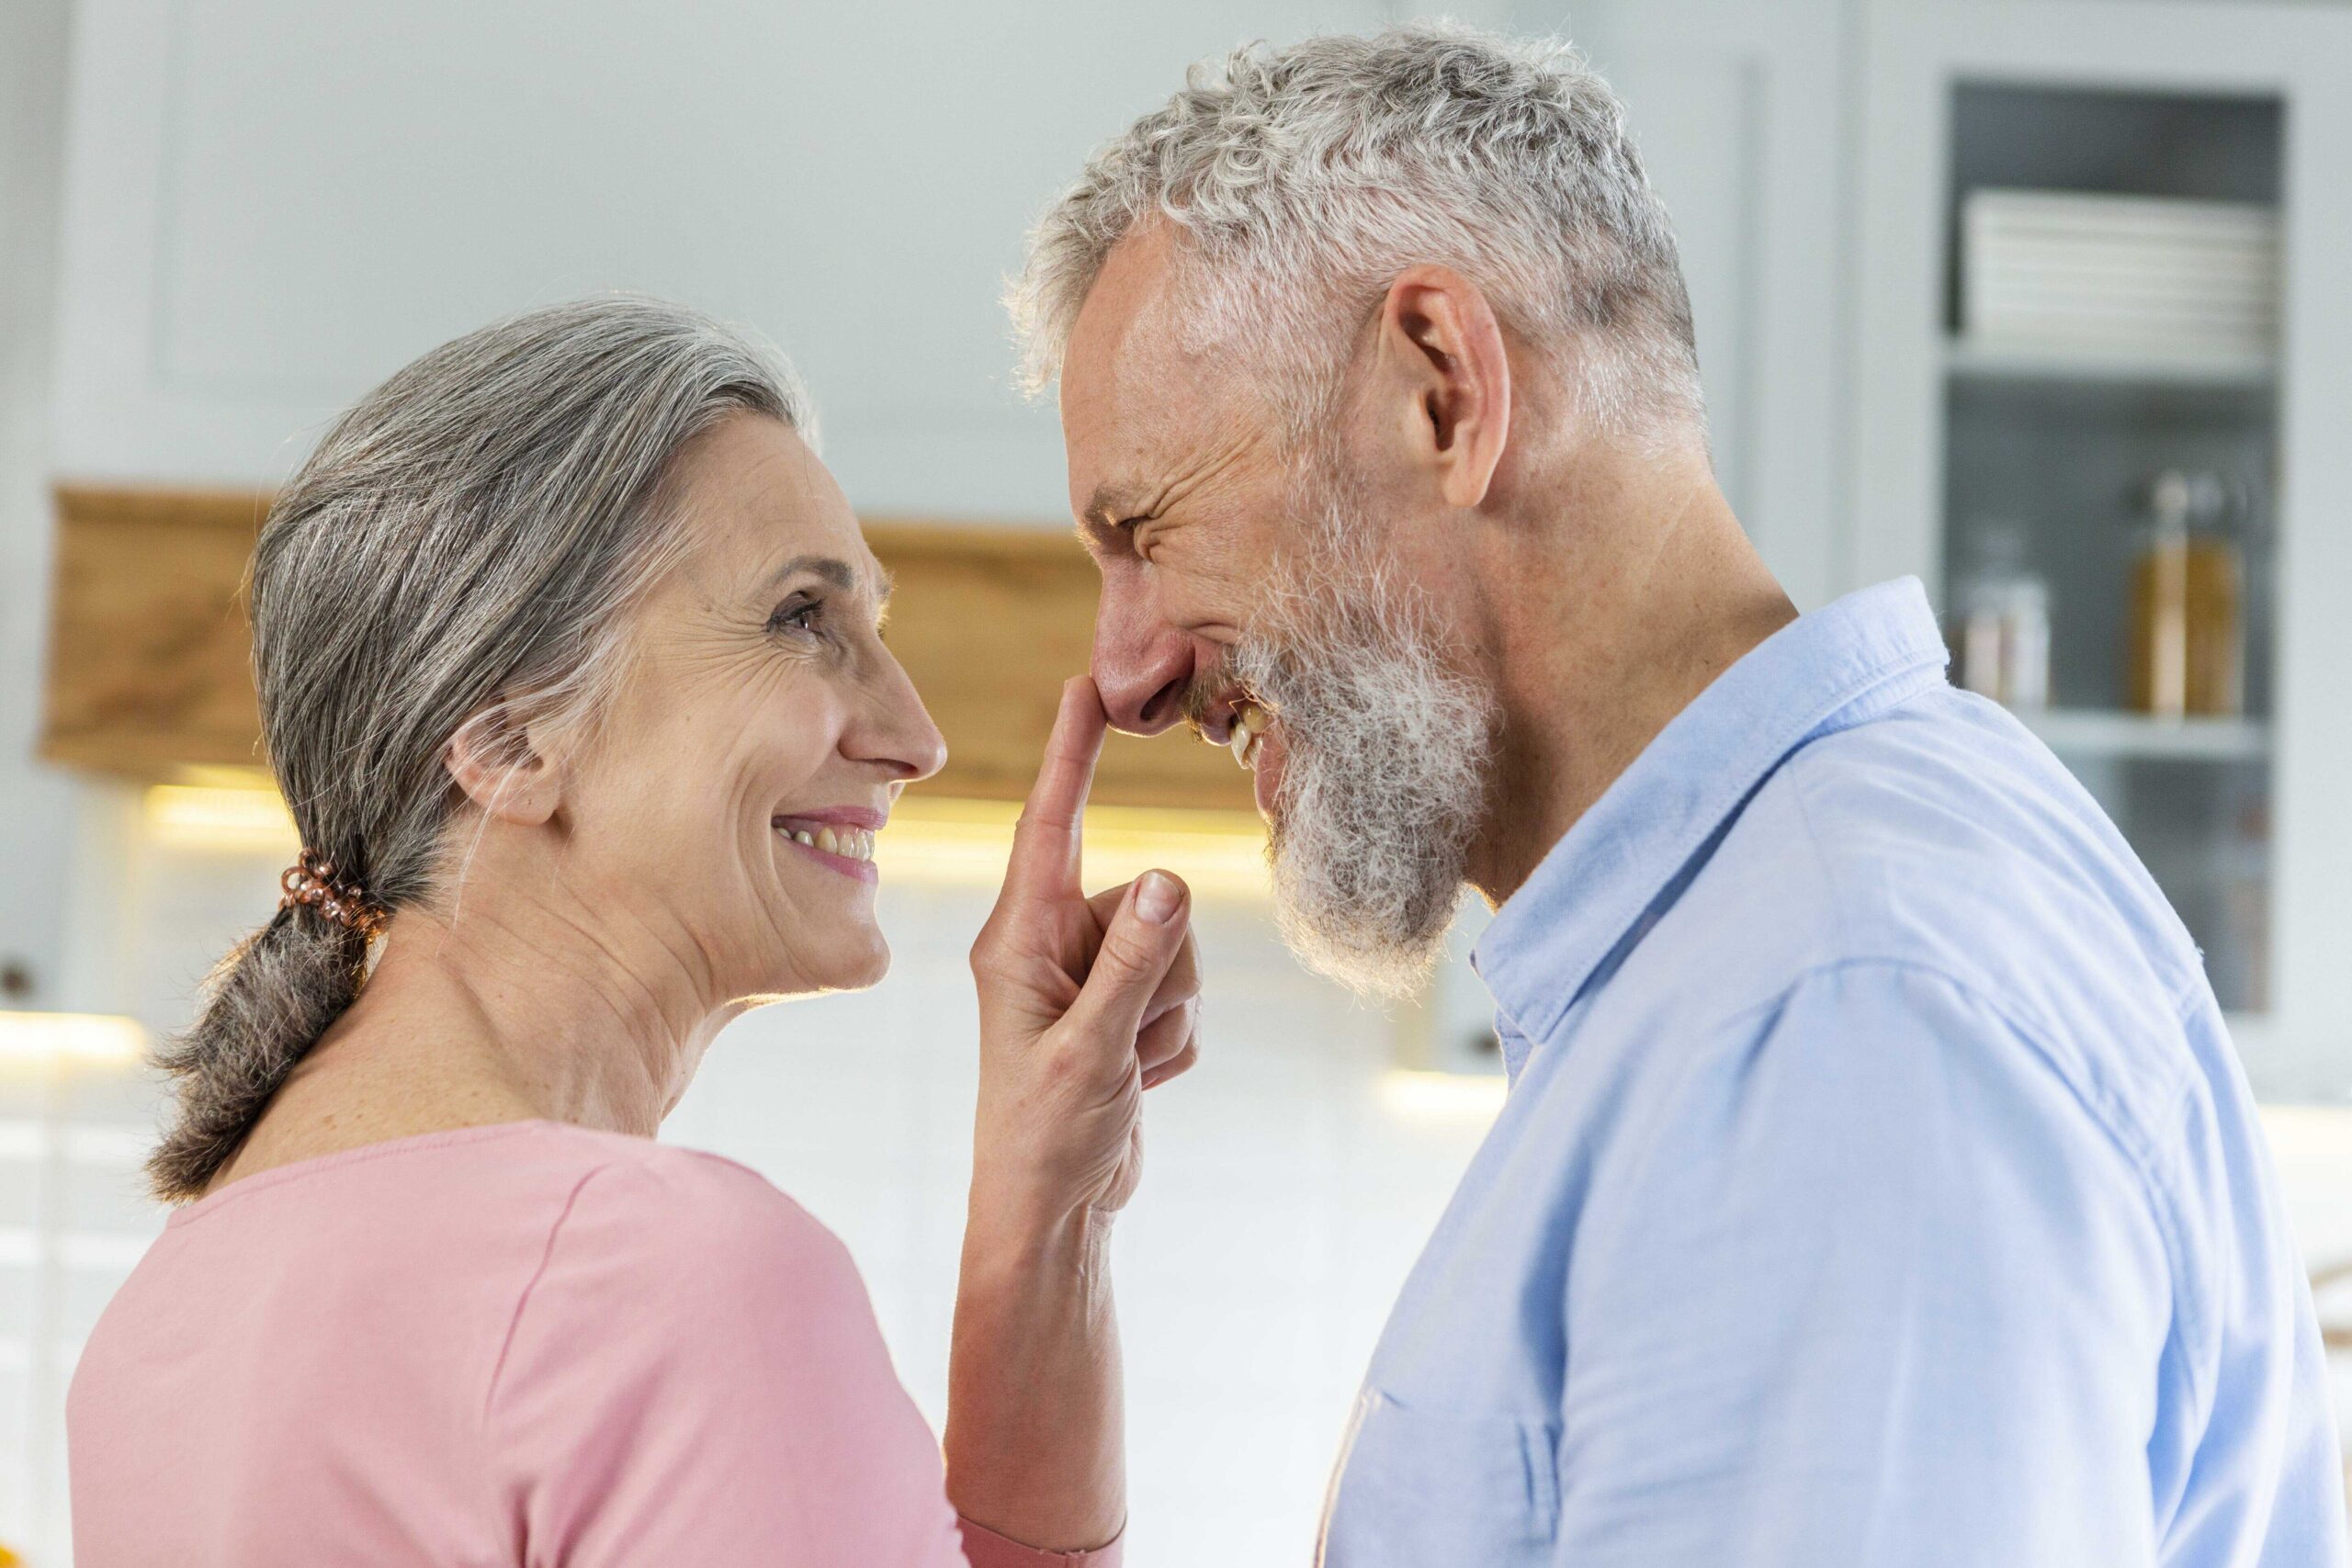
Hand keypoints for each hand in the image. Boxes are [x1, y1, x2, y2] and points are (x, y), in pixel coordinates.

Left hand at [969, 678, 1201, 1221]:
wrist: (1053, 1215)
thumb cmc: (1043, 1137)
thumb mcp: (1090, 1048)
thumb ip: (1133, 962)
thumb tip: (1170, 876)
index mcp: (1017, 938)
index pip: (1048, 823)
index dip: (1070, 752)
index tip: (1086, 685)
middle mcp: (1049, 944)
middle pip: (1145, 901)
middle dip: (1158, 970)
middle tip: (1121, 1040)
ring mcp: (1086, 976)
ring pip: (1175, 948)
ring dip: (1168, 1013)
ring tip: (1124, 1067)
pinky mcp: (1120, 1009)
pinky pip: (1183, 993)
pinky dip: (1173, 1039)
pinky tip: (1136, 1082)